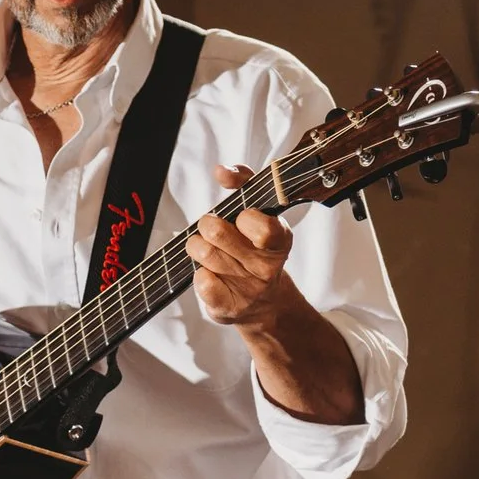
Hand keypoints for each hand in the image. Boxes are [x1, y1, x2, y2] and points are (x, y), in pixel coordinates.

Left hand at [188, 165, 302, 327]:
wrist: (264, 304)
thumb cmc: (255, 248)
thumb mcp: (259, 211)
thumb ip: (244, 182)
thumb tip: (221, 171)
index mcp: (279, 240)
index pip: (263, 226)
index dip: (245, 218)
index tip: (242, 218)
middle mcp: (267, 267)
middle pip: (217, 232)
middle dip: (207, 225)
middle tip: (213, 230)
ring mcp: (249, 290)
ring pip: (203, 252)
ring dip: (198, 247)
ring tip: (209, 251)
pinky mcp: (228, 308)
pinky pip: (201, 282)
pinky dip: (199, 274)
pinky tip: (211, 275)